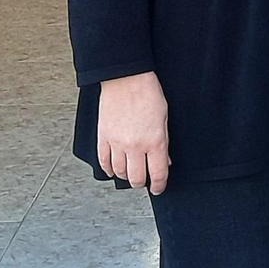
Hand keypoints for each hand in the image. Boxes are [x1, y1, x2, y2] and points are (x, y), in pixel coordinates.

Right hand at [97, 71, 170, 193]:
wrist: (126, 79)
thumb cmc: (148, 93)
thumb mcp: (164, 118)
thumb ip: (164, 143)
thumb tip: (165, 161)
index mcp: (155, 141)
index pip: (157, 174)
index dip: (159, 185)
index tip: (159, 188)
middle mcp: (135, 146)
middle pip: (137, 179)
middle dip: (142, 183)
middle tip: (145, 181)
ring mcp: (117, 144)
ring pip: (120, 173)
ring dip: (126, 177)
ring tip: (131, 174)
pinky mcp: (103, 138)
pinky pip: (103, 162)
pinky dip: (109, 169)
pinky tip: (113, 169)